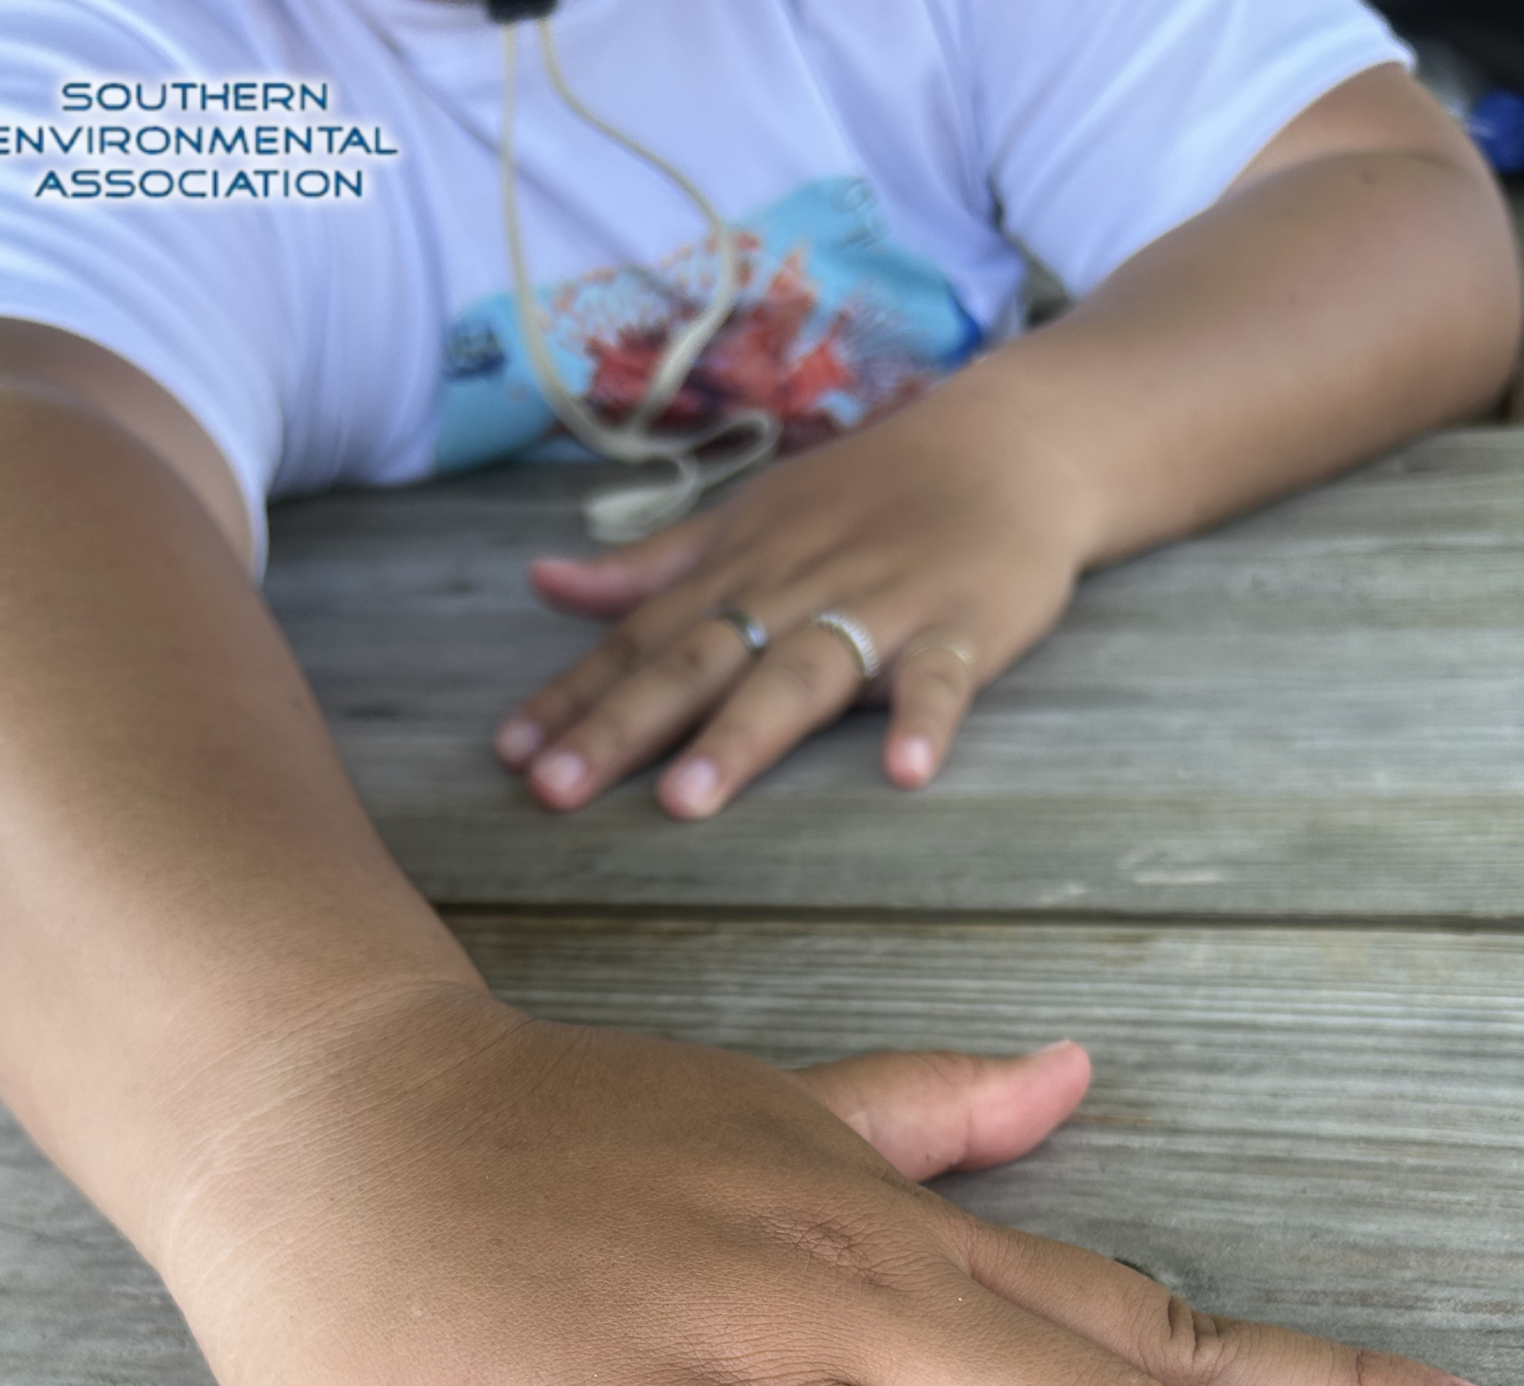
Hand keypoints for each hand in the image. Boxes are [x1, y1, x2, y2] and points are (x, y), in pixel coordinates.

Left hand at [494, 352, 1088, 819]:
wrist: (1013, 444)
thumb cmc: (871, 494)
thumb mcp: (751, 519)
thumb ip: (652, 566)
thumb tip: (542, 583)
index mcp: (739, 570)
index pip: (641, 640)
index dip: (574, 697)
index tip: (511, 756)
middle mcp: (795, 589)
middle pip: (698, 662)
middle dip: (623, 727)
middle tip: (555, 792)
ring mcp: (881, 607)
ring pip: (802, 674)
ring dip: (744, 736)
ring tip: (686, 803)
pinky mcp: (967, 625)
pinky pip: (943, 677)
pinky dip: (925, 719)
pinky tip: (904, 772)